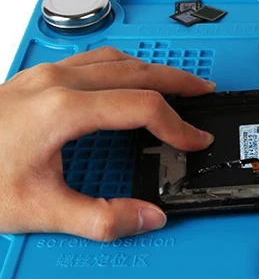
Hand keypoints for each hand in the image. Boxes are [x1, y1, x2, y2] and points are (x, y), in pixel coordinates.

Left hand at [0, 47, 214, 240]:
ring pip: (116, 59)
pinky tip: (124, 78)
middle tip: (204, 93)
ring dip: (152, 69)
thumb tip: (147, 218)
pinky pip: (93, 60)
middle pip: (138, 71)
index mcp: (65, 109)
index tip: (194, 141)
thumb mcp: (36, 210)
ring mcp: (45, 75)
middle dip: (179, 82)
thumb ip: (100, 220)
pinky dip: (123, 67)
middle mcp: (58, 82)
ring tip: (174, 83)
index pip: (144, 107)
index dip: (177, 126)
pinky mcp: (34, 78)